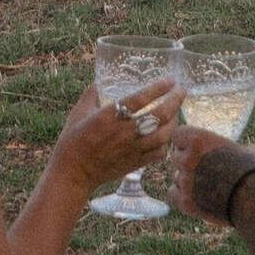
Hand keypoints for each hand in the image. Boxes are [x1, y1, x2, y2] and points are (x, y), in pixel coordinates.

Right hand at [53, 76, 179, 199]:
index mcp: (110, 117)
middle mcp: (125, 132)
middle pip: (159, 115)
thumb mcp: (78, 112)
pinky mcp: (135, 163)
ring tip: (176, 113)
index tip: (170, 80)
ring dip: (174, 122)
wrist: (73, 173)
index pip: (140, 99)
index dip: (158, 88)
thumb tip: (99, 81)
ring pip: (163, 135)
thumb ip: (91, 95)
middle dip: (174, 101)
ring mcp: (132, 149)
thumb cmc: (72, 141)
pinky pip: (158, 154)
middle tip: (182, 92)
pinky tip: (167, 137)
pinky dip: (166, 144)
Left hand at [165, 126, 254, 224]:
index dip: (186, 142)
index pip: (178, 135)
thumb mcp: (245, 150)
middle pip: (176, 158)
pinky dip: (181, 197)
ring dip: (187, 181)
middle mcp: (188, 159)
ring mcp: (186, 181)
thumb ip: (228, 149)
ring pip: (177, 178)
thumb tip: (233, 152)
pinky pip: (173, 196)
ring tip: (208, 188)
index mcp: (200, 140)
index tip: (197, 149)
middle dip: (188, 163)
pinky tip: (196, 199)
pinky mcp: (187, 203)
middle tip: (205, 170)